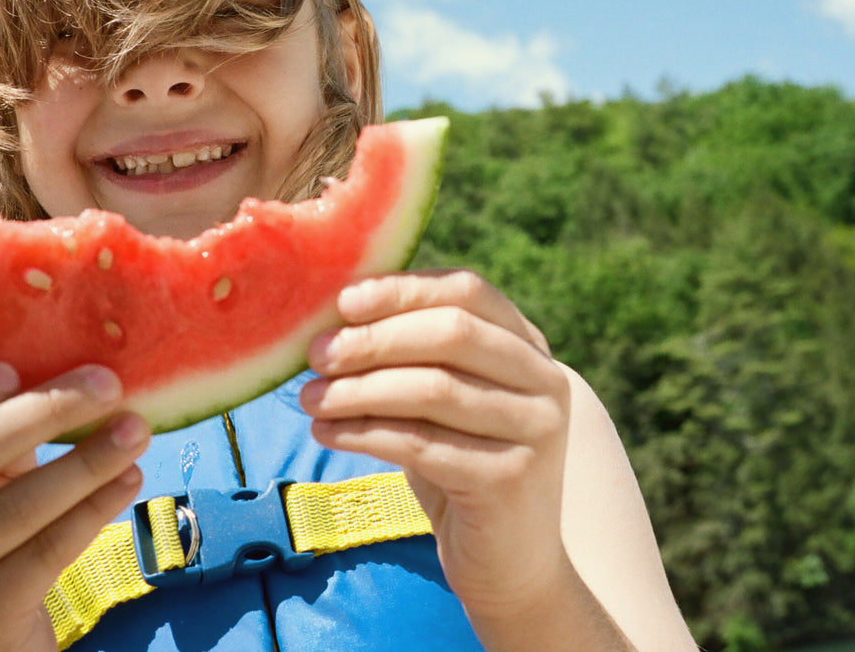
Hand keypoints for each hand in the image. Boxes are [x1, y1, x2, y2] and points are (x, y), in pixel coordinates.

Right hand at [0, 361, 149, 651]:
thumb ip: (7, 427)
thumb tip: (87, 366)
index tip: (12, 368)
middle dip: (49, 410)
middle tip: (109, 384)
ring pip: (15, 507)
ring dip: (87, 462)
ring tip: (137, 432)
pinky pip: (42, 554)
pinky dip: (92, 512)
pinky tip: (129, 481)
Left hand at [300, 269, 574, 619]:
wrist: (512, 565)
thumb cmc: (461, 468)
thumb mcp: (444, 402)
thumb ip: (412, 357)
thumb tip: (330, 318)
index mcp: (528, 347)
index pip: (468, 290)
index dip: (403, 288)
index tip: (343, 300)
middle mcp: (545, 380)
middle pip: (451, 333)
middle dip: (373, 339)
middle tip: (316, 354)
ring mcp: (536, 430)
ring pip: (432, 389)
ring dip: (358, 390)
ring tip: (310, 398)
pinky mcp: (511, 478)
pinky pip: (422, 444)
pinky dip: (364, 434)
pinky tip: (327, 432)